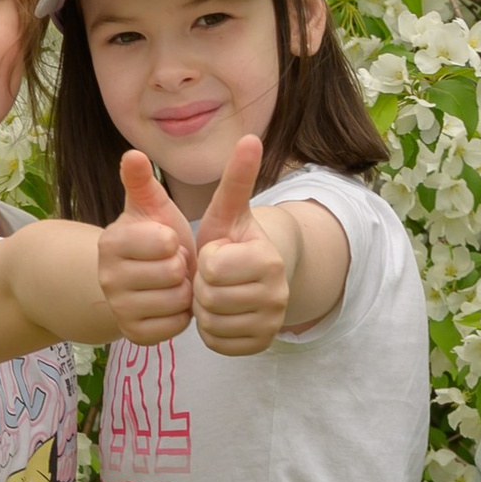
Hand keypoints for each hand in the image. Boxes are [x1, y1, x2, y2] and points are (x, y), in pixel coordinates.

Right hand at [98, 151, 197, 345]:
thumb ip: (141, 181)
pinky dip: (182, 315)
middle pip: (172, 273)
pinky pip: (176, 326)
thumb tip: (133, 153)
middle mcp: (107, 278)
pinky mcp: (134, 335)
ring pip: (177, 301)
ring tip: (174, 282)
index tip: (167, 240)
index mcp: (111, 242)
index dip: (175, 240)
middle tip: (173, 264)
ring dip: (184, 291)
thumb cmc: (153, 236)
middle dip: (182, 267)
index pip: (165, 241)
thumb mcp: (150, 206)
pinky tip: (172, 302)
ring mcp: (119, 309)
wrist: (141, 278)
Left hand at [192, 133, 289, 356]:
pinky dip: (210, 330)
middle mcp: (279, 294)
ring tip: (215, 292)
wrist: (250, 275)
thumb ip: (235, 179)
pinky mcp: (261, 345)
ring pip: (211, 323)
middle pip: (210, 298)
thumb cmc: (231, 239)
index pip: (212, 267)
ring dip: (203, 308)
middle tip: (212, 275)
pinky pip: (218, 343)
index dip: (204, 259)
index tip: (216, 252)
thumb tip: (249, 136)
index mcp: (269, 259)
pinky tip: (219, 313)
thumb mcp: (227, 210)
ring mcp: (272, 323)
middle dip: (201, 285)